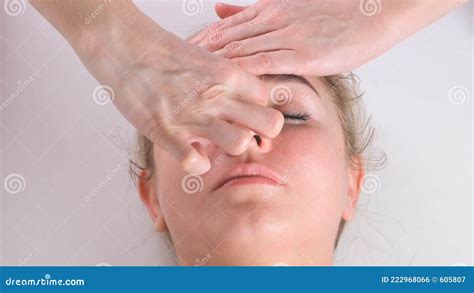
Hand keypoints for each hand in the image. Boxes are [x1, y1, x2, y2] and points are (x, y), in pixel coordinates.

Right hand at [78, 6, 283, 174]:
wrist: (123, 45)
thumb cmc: (164, 53)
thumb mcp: (206, 57)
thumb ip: (228, 79)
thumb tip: (245, 99)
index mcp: (229, 74)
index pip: (270, 101)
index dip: (261, 111)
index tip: (247, 116)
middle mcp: (217, 95)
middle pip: (270, 124)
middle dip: (262, 134)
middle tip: (243, 133)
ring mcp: (193, 115)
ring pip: (240, 144)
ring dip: (230, 148)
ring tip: (215, 142)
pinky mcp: (165, 132)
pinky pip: (195, 163)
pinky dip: (196, 164)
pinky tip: (191, 154)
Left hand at [191, 0, 462, 75]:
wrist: (374, 11)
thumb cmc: (335, 13)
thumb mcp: (286, 6)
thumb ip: (251, 11)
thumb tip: (219, 9)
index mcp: (268, 10)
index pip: (223, 27)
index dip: (200, 41)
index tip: (179, 54)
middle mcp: (272, 21)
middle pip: (225, 39)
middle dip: (197, 55)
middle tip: (173, 70)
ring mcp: (287, 36)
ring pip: (240, 50)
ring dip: (212, 65)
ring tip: (189, 79)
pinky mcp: (303, 53)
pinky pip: (265, 62)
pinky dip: (241, 70)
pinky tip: (225, 81)